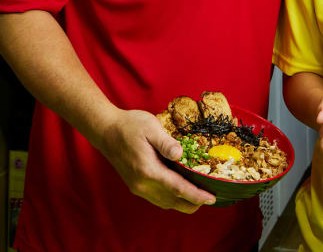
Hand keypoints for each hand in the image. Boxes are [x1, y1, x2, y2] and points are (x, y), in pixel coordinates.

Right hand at [93, 109, 215, 211]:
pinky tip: (181, 193)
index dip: (196, 195)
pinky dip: (172, 199)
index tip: (211, 199)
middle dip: (193, 203)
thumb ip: (166, 142)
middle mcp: (142, 184)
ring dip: (183, 203)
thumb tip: (180, 154)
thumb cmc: (130, 126)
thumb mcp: (151, 127)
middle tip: (211, 198)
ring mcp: (138, 187)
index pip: (177, 188)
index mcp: (148, 170)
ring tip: (201, 197)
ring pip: (165, 203)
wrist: (106, 131)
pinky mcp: (135, 185)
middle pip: (173, 201)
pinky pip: (157, 199)